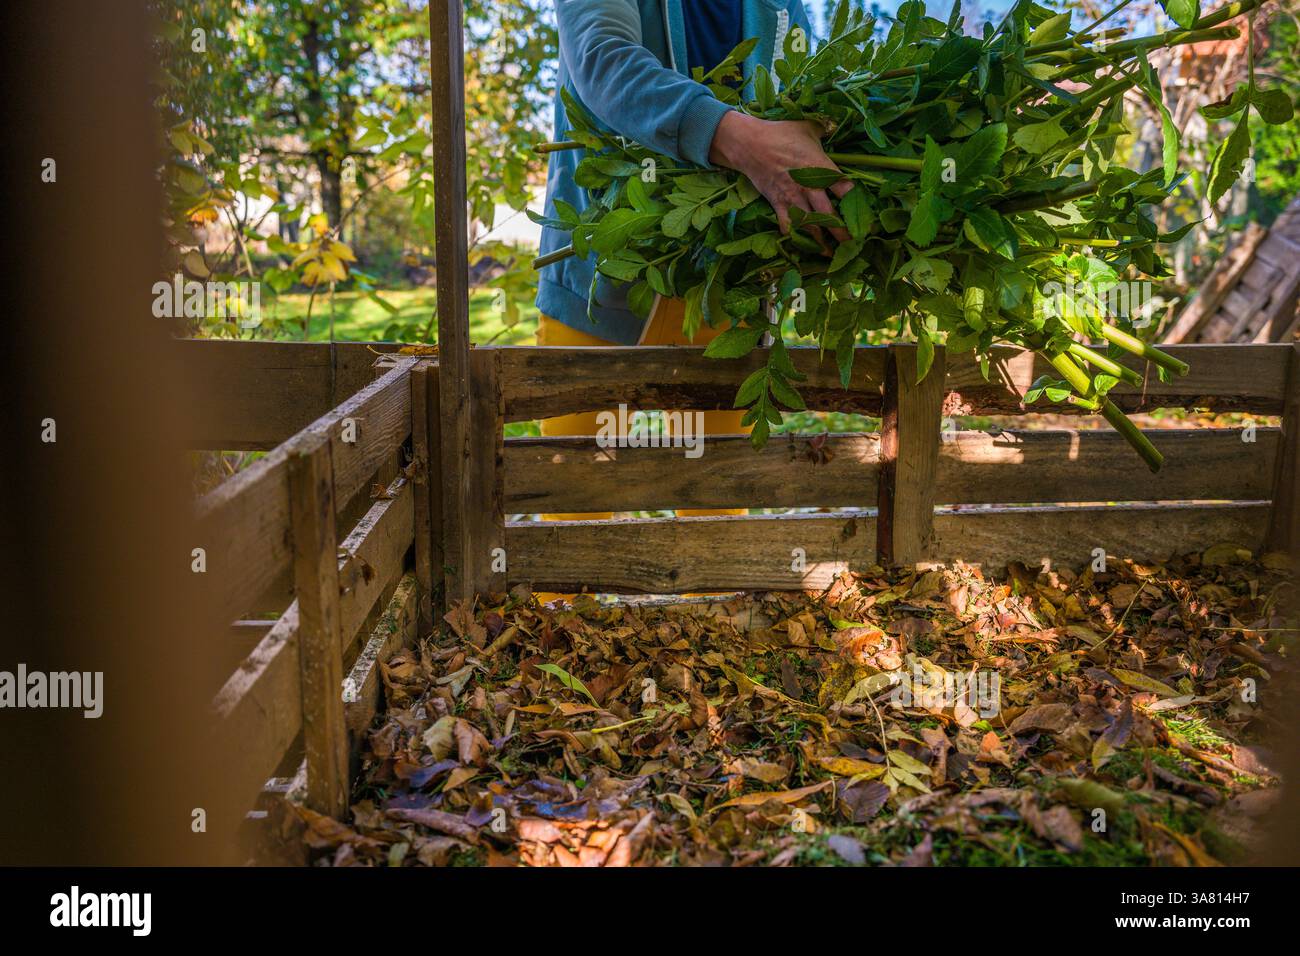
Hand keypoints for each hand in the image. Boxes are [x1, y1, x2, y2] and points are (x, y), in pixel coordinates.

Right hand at [708, 112, 851, 251]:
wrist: (750, 144)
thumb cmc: (781, 132)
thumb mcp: (808, 127)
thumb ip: (825, 130)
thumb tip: (837, 126)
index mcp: (821, 167)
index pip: (845, 189)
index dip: (856, 203)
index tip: (865, 213)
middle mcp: (810, 187)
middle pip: (830, 216)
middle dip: (843, 233)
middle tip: (853, 246)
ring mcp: (793, 198)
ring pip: (810, 226)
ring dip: (821, 242)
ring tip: (830, 254)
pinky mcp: (778, 204)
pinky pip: (788, 227)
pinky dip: (796, 238)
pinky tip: (803, 246)